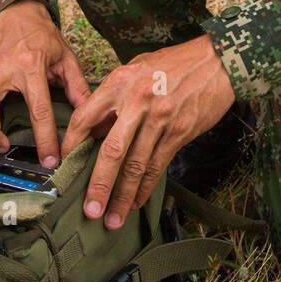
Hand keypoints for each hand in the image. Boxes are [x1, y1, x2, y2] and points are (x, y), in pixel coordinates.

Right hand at [0, 0, 90, 164]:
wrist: (14, 14)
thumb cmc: (41, 37)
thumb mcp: (65, 57)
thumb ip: (78, 87)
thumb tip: (89, 115)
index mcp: (30, 66)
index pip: (38, 109)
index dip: (45, 139)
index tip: (50, 159)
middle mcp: (1, 71)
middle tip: (5, 149)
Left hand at [61, 35, 235, 230]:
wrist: (216, 62)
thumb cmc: (174, 63)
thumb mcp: (136, 68)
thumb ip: (113, 96)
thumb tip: (95, 130)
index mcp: (119, 82)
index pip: (85, 118)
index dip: (72, 145)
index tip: (64, 166)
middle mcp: (137, 102)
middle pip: (111, 151)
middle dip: (98, 185)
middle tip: (89, 210)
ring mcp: (160, 119)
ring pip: (136, 165)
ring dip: (123, 196)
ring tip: (112, 219)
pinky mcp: (179, 132)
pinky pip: (157, 166)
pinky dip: (146, 188)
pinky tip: (136, 202)